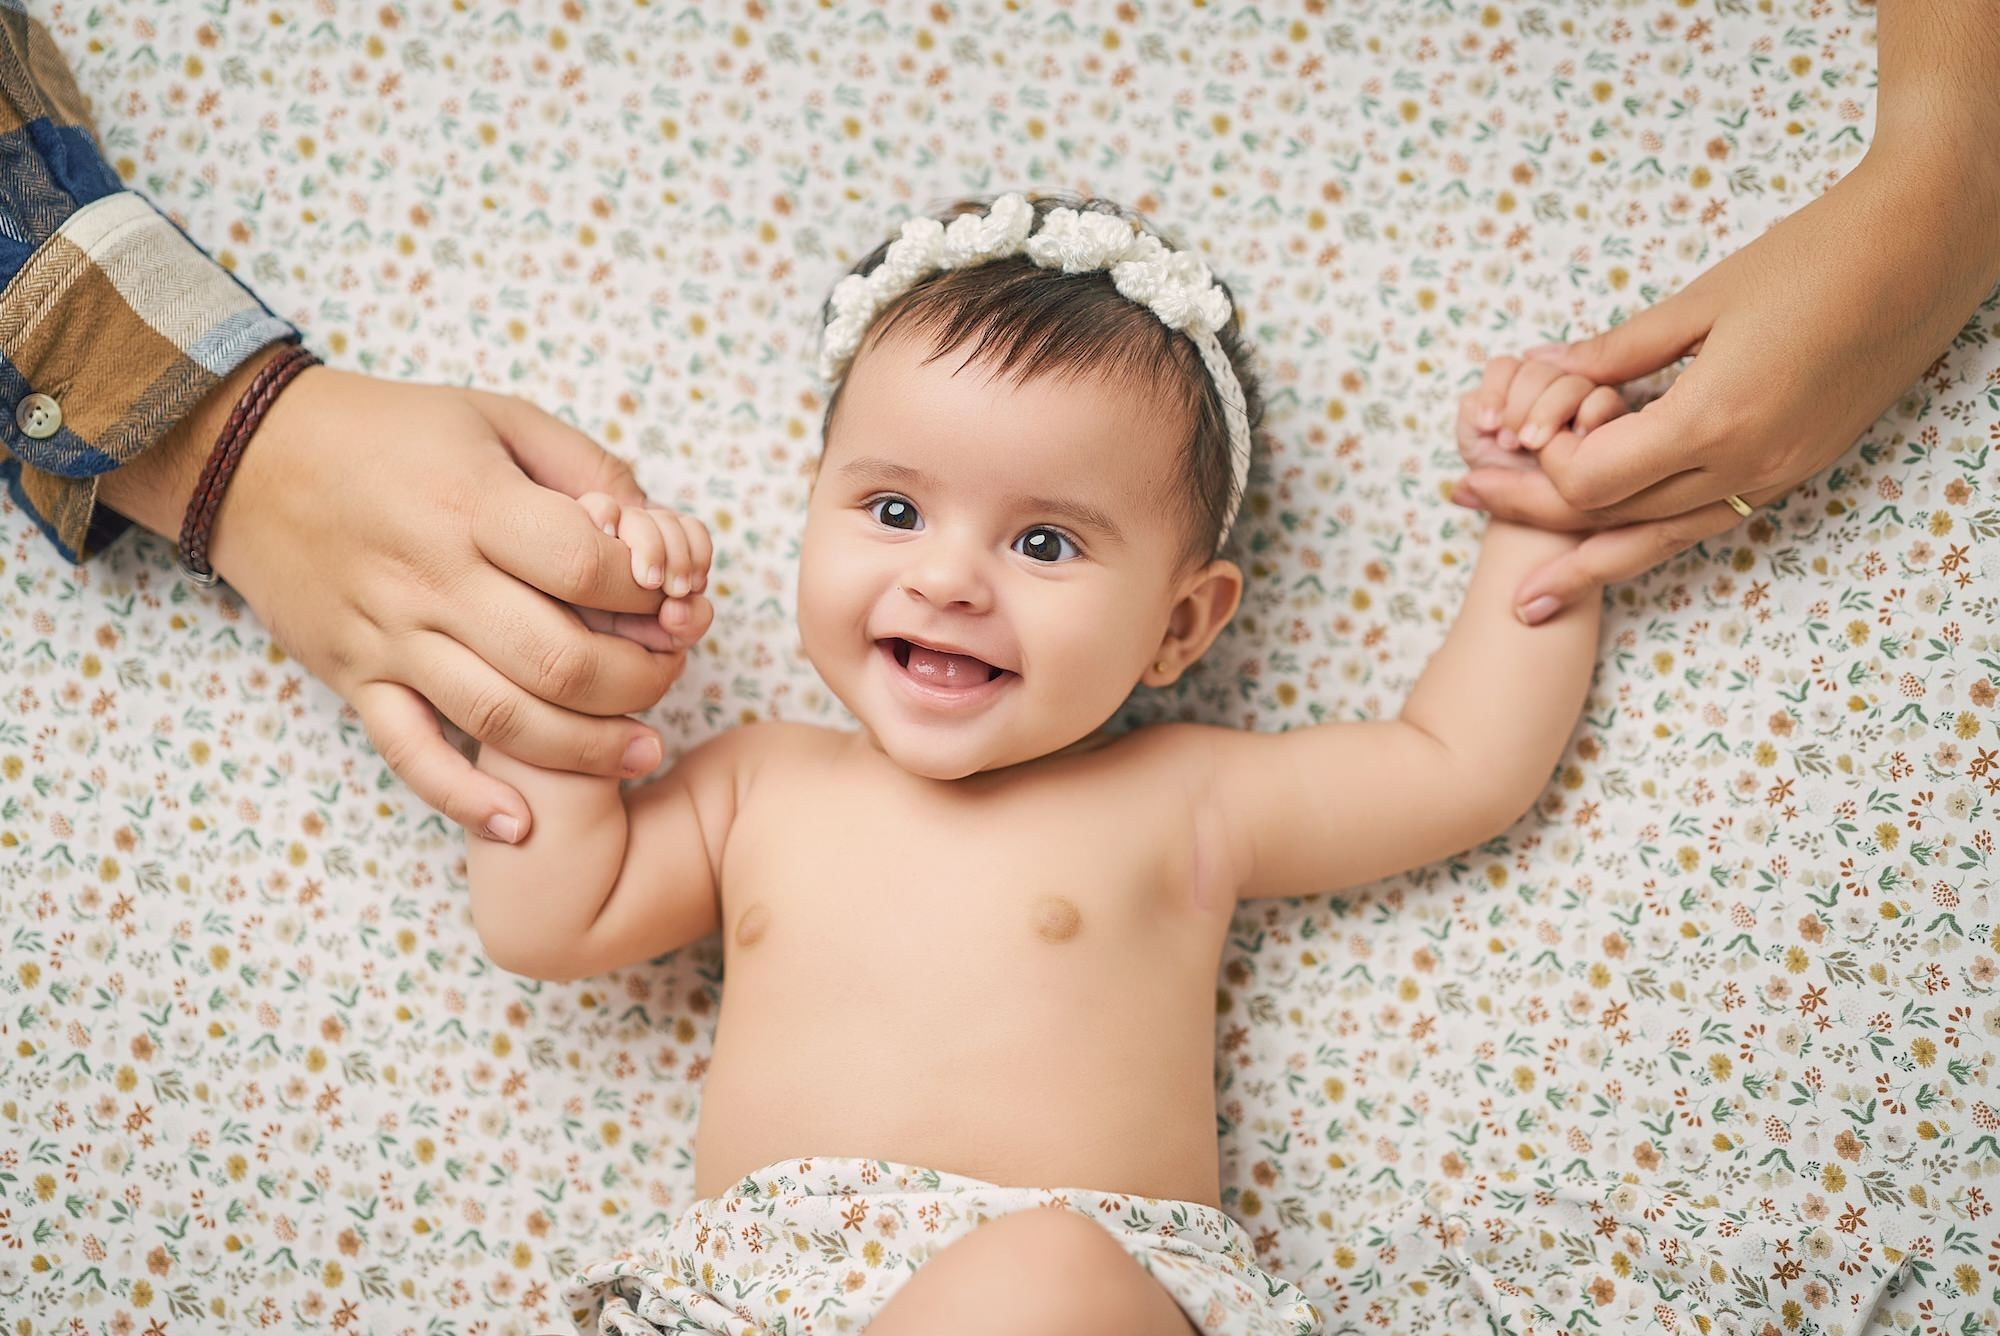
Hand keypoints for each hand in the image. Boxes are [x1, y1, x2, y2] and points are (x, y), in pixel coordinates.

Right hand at [194, 366, 690, 842]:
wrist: (247, 456)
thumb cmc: (390, 432)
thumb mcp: (498, 418)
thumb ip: (587, 467)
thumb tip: (658, 529)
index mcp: (474, 505)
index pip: (585, 569)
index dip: (649, 595)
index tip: (675, 602)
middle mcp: (432, 578)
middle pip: (557, 660)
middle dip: (638, 681)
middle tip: (670, 678)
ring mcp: (389, 637)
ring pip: (501, 719)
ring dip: (586, 750)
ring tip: (643, 752)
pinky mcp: (353, 678)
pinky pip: (410, 754)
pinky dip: (464, 798)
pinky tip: (520, 824)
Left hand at [1452, 149, 1999, 622]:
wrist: (1927, 250)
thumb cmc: (1815, 255)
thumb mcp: (1701, 299)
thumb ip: (1616, 353)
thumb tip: (1544, 377)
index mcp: (1715, 417)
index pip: (1590, 481)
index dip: (1540, 463)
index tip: (1514, 430)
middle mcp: (1747, 463)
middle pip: (1612, 518)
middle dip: (1530, 513)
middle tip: (1461, 500)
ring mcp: (1778, 475)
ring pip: (1659, 540)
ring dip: (1585, 560)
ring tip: (1525, 598)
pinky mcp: (1796, 472)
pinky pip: (1704, 523)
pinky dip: (1647, 540)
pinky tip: (1604, 555)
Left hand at [1452, 354, 1628, 472]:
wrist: (1535, 513)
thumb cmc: (1506, 480)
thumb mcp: (1477, 451)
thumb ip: (1472, 418)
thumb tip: (1478, 403)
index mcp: (1512, 388)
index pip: (1504, 368)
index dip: (1494, 393)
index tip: (1488, 426)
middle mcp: (1547, 387)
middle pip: (1537, 370)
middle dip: (1519, 408)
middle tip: (1511, 444)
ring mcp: (1580, 399)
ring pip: (1570, 382)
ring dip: (1548, 412)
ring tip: (1536, 446)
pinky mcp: (1610, 417)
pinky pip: (1604, 398)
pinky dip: (1589, 414)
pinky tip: (1575, 439)